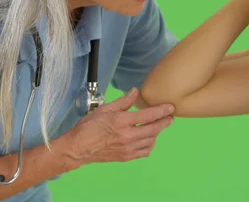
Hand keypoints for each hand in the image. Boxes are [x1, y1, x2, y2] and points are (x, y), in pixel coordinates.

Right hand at [58, 88, 174, 165]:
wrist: (78, 148)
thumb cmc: (88, 127)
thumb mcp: (105, 109)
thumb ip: (123, 101)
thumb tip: (135, 92)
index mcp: (121, 121)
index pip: (148, 115)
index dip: (162, 111)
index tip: (170, 107)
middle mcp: (127, 136)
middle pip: (154, 129)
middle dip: (165, 122)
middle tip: (170, 117)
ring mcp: (127, 148)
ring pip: (151, 141)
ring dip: (157, 133)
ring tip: (157, 127)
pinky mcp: (126, 157)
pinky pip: (144, 152)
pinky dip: (150, 145)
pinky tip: (148, 139)